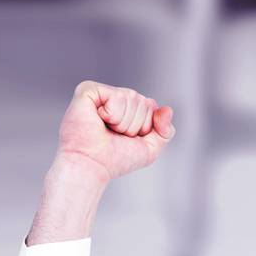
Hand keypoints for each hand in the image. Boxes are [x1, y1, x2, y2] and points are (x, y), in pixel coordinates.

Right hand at [54, 80, 175, 181]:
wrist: (92, 166)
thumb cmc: (116, 160)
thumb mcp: (150, 149)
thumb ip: (166, 131)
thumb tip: (167, 109)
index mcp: (127, 109)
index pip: (151, 106)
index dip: (145, 127)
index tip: (126, 139)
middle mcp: (114, 98)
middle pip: (143, 101)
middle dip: (135, 125)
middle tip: (114, 135)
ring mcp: (101, 93)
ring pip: (131, 97)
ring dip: (123, 122)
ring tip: (106, 130)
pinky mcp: (88, 89)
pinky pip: (117, 95)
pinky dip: (112, 114)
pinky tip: (98, 120)